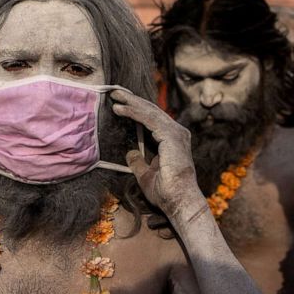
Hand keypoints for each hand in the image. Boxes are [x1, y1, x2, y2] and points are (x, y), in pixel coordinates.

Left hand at [110, 90, 202, 217]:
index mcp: (172, 140)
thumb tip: (130, 152)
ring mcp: (176, 133)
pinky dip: (134, 113)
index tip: (120, 103)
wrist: (178, 201)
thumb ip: (138, 162)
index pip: (153, 119)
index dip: (136, 109)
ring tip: (115, 97)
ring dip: (131, 103)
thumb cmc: (165, 192)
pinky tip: (121, 109)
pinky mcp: (171, 136)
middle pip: (151, 112)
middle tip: (115, 93)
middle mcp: (177, 133)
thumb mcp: (145, 175)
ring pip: (150, 112)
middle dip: (133, 101)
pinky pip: (149, 120)